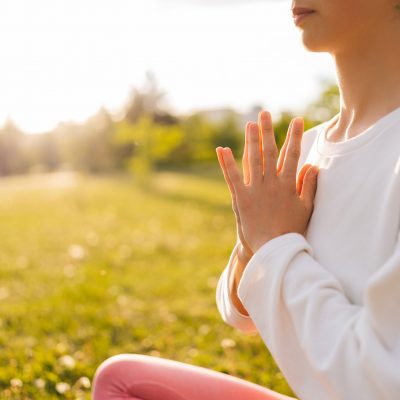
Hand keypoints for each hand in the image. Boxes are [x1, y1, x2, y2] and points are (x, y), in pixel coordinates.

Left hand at [216, 110, 318, 253]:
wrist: (272, 250)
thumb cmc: (291, 230)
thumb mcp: (306, 208)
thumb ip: (309, 186)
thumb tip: (313, 165)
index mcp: (288, 184)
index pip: (293, 155)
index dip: (295, 136)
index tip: (297, 120)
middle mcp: (271, 183)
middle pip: (270, 152)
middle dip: (268, 131)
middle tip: (265, 113)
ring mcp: (255, 190)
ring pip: (253, 160)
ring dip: (251, 141)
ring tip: (249, 124)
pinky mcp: (241, 199)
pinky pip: (232, 177)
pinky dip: (227, 163)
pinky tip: (222, 149)